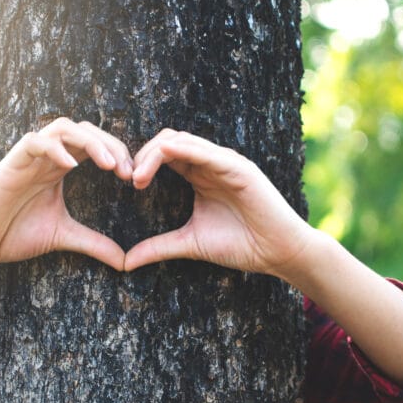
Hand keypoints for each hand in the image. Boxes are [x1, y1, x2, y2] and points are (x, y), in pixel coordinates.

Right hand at [0, 118, 132, 270]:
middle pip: (84, 130)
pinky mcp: (9, 165)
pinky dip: (54, 148)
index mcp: (59, 168)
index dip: (117, 153)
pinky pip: (33, 142)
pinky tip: (72, 166)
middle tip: (128, 170)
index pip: (93, 145)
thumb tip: (125, 261)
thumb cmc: (15, 234)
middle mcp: (46, 158)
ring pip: (62, 128)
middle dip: (111, 144)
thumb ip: (94, 243)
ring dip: (90, 142)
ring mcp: (28, 158)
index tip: (134, 177)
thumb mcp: (64, 236)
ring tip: (109, 165)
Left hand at [124, 129, 313, 276]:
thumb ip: (158, 247)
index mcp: (199, 175)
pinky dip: (182, 149)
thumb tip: (125, 262)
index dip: (142, 164)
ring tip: (138, 177)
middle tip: (129, 179)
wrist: (277, 253)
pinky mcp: (239, 168)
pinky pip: (206, 152)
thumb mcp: (189, 243)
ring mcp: (225, 163)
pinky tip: (164, 156)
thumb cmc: (239, 245)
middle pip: (168, 141)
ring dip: (155, 153)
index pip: (164, 155)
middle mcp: (210, 164)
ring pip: (182, 141)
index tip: (128, 185)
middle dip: (143, 156)